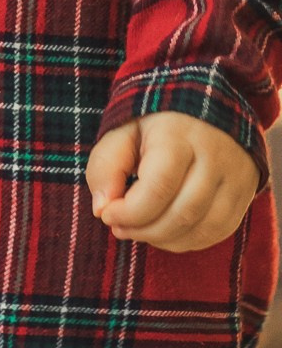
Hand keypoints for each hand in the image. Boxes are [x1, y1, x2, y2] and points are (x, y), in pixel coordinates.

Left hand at [85, 114, 262, 252]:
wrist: (203, 106)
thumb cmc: (154, 124)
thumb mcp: (121, 132)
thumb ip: (105, 167)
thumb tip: (102, 210)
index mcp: (180, 135)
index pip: (158, 188)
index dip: (129, 212)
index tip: (107, 214)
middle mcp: (215, 156)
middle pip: (183, 214)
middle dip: (144, 230)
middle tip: (120, 228)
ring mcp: (236, 176)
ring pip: (203, 228)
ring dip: (164, 240)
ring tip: (140, 229)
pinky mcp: (245, 194)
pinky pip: (218, 232)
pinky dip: (187, 241)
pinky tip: (165, 232)